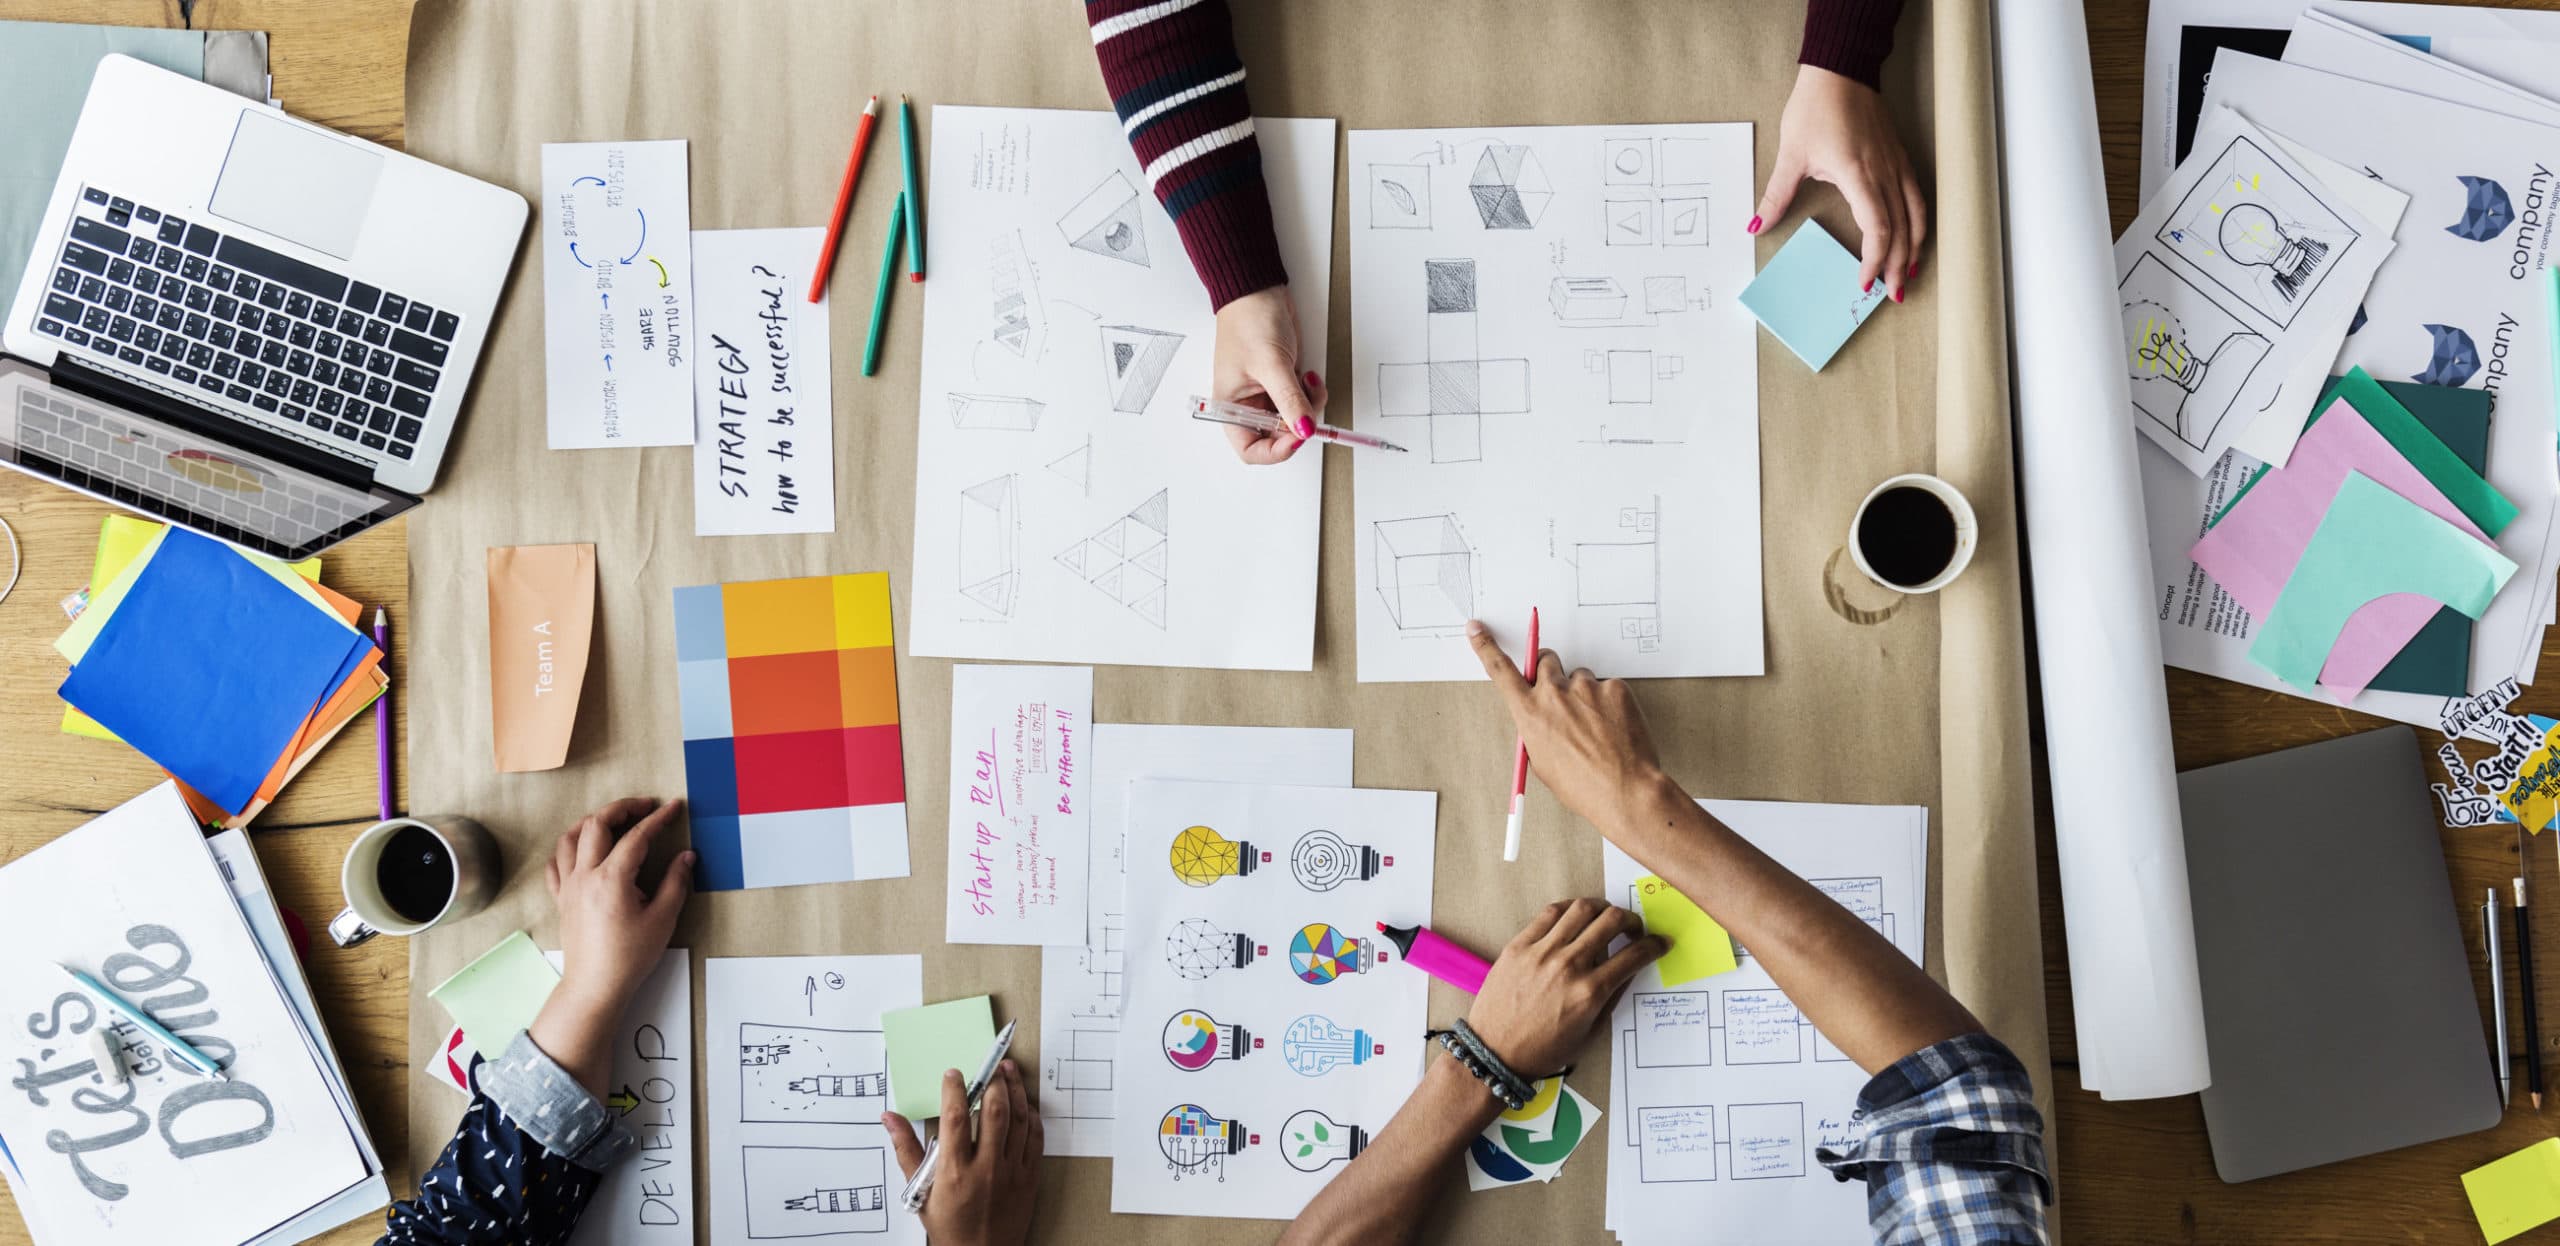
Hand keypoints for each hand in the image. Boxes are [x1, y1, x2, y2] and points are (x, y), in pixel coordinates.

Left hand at [546, 796, 692, 1014]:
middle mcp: (585, 876)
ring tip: (612, 820)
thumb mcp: (663, 919)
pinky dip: (568, 848)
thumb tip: (686, 857)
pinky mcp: (561, 899)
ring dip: (591, 822)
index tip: (672, 808)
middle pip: (596, 824)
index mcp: (612, 879)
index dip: (657, 818)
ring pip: (570, 838)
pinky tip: (582, 849)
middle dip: (621, 808)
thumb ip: (675, 882)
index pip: (636, 836)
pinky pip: (556, 864)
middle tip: (644, 807)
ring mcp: (569, 886)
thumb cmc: (629, 957)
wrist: (595, 986)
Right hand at [885, 1061, 1041, 1245]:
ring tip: (1009, 1070)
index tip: (952, 1073)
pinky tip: (1025, 1103)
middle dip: (993, 1082)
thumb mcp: (920, 1190)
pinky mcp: (1029, 1177)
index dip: (954, 1090)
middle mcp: (985, 1169)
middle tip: (990, 1064)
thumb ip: (906, 1150)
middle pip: (994, 1112)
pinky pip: (1035, 1139)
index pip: (955, 1119)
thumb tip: (889, 1118)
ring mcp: (1011, 1172)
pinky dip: (1031, 1117)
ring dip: (1015, 1090)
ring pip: (1018, 1120)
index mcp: (954, 1172)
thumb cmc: (949, 1226)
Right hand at [1211, 286, 1325, 464]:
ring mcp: (1266, 395)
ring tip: (1310, 385)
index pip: (1251, 450)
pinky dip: (1311, 396)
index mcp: (1231, 408)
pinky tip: (1309, 377)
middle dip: (1297, 428)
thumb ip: (1290, 401)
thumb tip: (1306, 430)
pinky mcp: (1282, 383)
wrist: (1259, 291)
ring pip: (1293, 422)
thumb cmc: (1248, 321)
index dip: (1276, 451)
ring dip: (1309, 409)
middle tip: (1310, 411)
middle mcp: (1247, 406)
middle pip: (1276, 439)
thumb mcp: (1271, 364)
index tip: (1298, 436)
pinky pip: (1301, 403)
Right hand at [1466, 621, 1669, 833]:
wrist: (1624, 790)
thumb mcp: (1542, 762)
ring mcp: (1585, 688)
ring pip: (1580, 676)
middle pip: (1544, 660)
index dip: (1486, 646)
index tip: (1477, 629)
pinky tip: (1614, 726)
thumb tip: (1540, 717)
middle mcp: (1554, 694)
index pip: (1500, 670)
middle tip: (1563, 692)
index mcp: (1530, 713)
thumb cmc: (1583, 785)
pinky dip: (1610, 703)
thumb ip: (1536, 729)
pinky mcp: (1614, 687)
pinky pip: (1608, 686)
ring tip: (1596, 726)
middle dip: (1550, 670)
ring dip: (1584, 693)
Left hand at [1469, 899, 1663, 1075]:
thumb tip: (1628, 970)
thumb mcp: (1590, 1033)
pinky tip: (1574, 917)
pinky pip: (1549, 913)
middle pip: (1612, 921)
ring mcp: (1542, 952)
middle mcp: (1569, 966)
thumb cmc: (1543, 1049)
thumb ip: (1612, 998)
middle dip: (1631, 920)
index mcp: (1590, 992)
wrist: (1495, 1051)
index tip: (1659, 942)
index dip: (1654, 945)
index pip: (1634, 955)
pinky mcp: (1519, 945)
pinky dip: (1569, 909)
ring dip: (1602, 908)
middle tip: (1632, 928)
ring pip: (1582, 908)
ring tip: (1604, 918)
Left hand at [1754, 64, 1928, 301]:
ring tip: (1907, 277)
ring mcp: (1896, 165)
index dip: (1874, 260)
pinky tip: (1915, 239)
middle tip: (1890, 296)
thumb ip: (1776, 195)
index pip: (1878, 228)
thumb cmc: (1815, 108)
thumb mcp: (1791, 154)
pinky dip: (1918, 223)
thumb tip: (1757, 226)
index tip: (1863, 284)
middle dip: (1896, 267)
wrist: (1840, 71)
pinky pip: (1917, 198)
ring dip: (1913, 249)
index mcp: (1858, 175)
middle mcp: (1884, 173)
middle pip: (1901, 230)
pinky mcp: (1900, 158)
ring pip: (1915, 216)